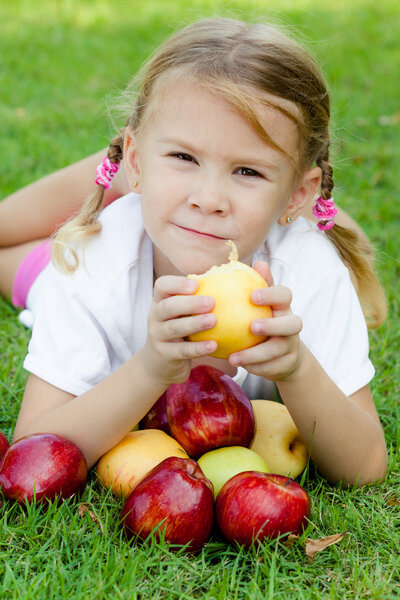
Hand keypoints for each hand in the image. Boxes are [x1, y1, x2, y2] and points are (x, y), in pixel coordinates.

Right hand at [138, 275, 217, 386]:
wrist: (159, 363)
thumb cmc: (179, 330)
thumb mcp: (181, 313)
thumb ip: (196, 299)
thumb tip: (231, 282)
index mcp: (160, 301)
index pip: (162, 286)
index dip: (177, 284)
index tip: (197, 285)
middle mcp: (155, 316)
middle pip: (168, 306)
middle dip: (190, 303)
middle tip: (211, 302)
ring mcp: (157, 336)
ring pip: (174, 328)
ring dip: (195, 323)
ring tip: (213, 320)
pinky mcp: (165, 354)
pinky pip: (182, 351)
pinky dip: (198, 348)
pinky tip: (213, 345)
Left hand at [228, 261, 302, 380]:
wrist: (285, 356)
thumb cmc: (265, 321)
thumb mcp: (262, 304)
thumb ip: (258, 285)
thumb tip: (257, 262)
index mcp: (283, 307)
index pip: (285, 295)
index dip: (271, 295)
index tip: (252, 296)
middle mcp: (291, 325)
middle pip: (292, 323)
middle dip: (273, 325)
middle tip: (251, 327)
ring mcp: (291, 346)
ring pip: (279, 350)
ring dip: (256, 354)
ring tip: (234, 357)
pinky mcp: (287, 364)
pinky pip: (272, 367)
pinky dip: (256, 367)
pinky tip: (239, 365)